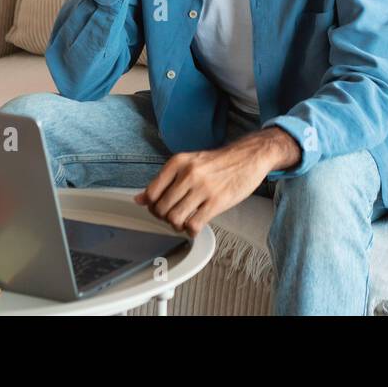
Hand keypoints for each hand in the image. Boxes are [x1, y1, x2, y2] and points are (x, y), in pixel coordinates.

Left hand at [134, 131, 290, 235]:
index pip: (151, 193)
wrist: (248, 156)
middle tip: (174, 215)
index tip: (158, 207)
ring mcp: (203, 188)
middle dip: (164, 218)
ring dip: (177, 225)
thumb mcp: (189, 162)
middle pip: (161, 209)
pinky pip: (194, 225)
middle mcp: (189, 174)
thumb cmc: (218, 162)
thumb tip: (139, 199)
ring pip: (174, 219)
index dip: (151, 206)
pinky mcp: (217, 202)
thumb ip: (165, 180)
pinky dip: (191, 230)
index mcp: (178, 162)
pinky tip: (196, 224)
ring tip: (185, 220)